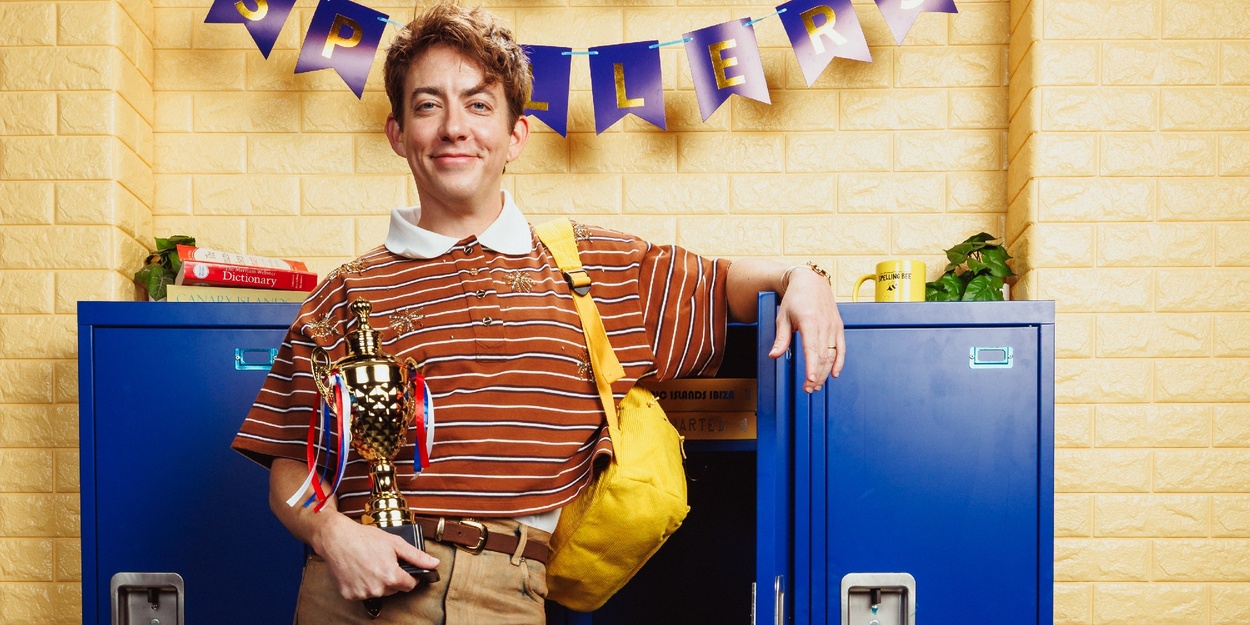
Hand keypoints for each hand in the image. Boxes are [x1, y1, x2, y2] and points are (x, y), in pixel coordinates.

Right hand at [313, 513, 439, 600]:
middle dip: (392, 577)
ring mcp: (363, 593)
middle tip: (382, 561)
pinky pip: (362, 593)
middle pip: (394, 589)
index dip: (409, 576)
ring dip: (377, 582)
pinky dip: (362, 585)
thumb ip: (416, 556)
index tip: (402, 568)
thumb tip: (434, 564)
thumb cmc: (364, 538)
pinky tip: (359, 571)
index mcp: (391, 576)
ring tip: (369, 564)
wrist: (336, 538)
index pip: (410, 585)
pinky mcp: (349, 595)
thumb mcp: (395, 543)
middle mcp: (377, 588)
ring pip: (378, 592)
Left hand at [767, 265, 845, 391]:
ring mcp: (834, 326)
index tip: (810, 379)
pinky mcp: (838, 327)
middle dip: (817, 375)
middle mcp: (825, 324)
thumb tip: (774, 355)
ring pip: (832, 355)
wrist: (811, 281)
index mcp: (810, 321)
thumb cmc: (796, 298)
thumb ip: (781, 338)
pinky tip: (834, 374)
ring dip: (825, 372)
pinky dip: (839, 362)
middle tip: (808, 389)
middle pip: (823, 356)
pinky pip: (841, 348)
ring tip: (817, 385)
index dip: (812, 366)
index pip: (812, 348)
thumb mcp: (783, 317)